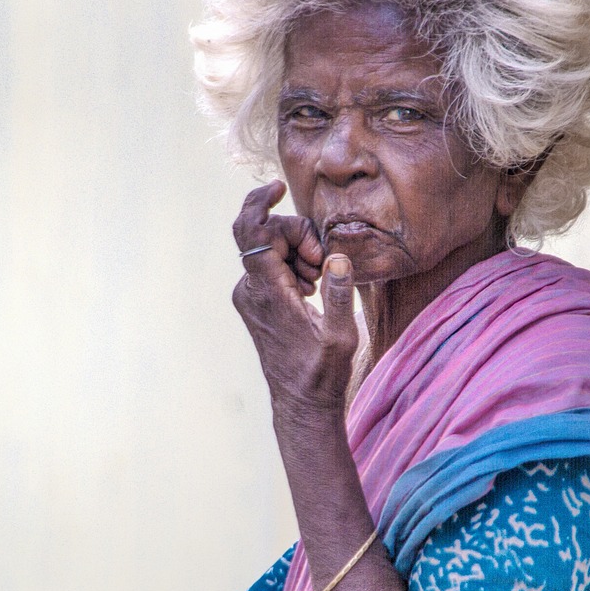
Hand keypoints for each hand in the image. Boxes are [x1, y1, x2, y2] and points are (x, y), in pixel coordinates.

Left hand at [232, 181, 358, 413]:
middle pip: (268, 235)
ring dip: (299, 255)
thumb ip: (339, 293)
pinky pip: (272, 266)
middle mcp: (249, 290)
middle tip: (323, 265)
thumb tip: (338, 257)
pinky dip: (293, 267)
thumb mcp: (340, 335)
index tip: (279, 187)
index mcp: (267, 293)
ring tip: (319, 285)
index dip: (260, 202)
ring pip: (271, 250)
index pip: (252, 233)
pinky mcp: (255, 300)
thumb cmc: (321, 373)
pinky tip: (311, 291)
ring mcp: (250, 295)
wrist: (301, 403)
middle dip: (299, 238)